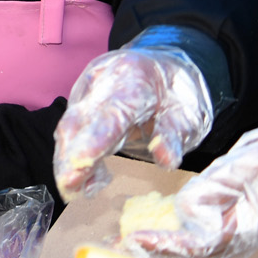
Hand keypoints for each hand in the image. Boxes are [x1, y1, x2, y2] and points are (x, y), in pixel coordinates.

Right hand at [53, 46, 213, 201]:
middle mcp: (101, 80)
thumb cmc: (178, 93)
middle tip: (69, 188)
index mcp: (133, 77)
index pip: (110, 112)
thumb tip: (165, 161)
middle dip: (70, 155)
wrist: (165, 67)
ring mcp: (86, 90)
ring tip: (77, 190)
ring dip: (68, 160)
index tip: (82, 163)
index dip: (94, 139)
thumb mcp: (188, 114)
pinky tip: (87, 180)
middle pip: (79, 119)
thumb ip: (174, 136)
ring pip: (69, 127)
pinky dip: (74, 158)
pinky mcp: (79, 103)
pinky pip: (71, 132)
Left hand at [122, 102, 257, 257]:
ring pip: (197, 250)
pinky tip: (157, 231)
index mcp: (250, 223)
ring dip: (162, 250)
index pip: (199, 244)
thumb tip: (188, 209)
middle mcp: (245, 235)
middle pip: (193, 255)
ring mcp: (244, 231)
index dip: (166, 244)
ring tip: (127, 244)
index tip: (137, 238)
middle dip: (155, 253)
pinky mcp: (241, 222)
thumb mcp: (254, 159)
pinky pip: (205, 239)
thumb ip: (221, 185)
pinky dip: (177, 238)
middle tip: (116, 247)